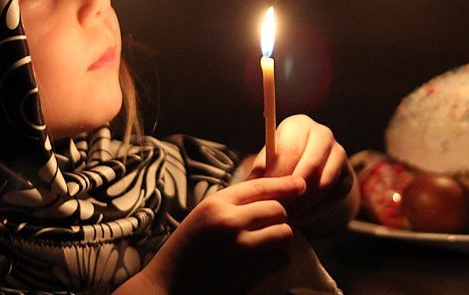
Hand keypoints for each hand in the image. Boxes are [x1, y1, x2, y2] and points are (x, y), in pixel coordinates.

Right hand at [137, 175, 305, 294]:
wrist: (167, 288)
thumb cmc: (186, 253)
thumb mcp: (203, 218)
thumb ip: (232, 205)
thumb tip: (271, 196)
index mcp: (216, 204)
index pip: (260, 186)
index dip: (285, 184)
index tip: (301, 185)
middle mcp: (229, 221)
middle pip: (277, 209)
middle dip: (278, 219)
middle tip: (267, 230)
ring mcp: (241, 247)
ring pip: (285, 233)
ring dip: (280, 241)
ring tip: (265, 248)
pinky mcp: (250, 272)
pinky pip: (282, 259)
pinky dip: (277, 262)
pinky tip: (261, 265)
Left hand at [248, 115, 353, 226]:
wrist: (311, 164)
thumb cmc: (282, 158)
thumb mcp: (270, 158)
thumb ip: (262, 168)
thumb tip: (250, 184)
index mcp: (299, 124)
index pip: (290, 150)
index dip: (277, 175)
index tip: (265, 194)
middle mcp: (323, 134)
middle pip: (309, 166)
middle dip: (290, 192)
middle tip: (275, 209)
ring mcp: (339, 154)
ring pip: (323, 183)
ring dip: (303, 204)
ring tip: (285, 216)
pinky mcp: (348, 176)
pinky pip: (333, 197)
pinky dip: (314, 210)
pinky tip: (299, 218)